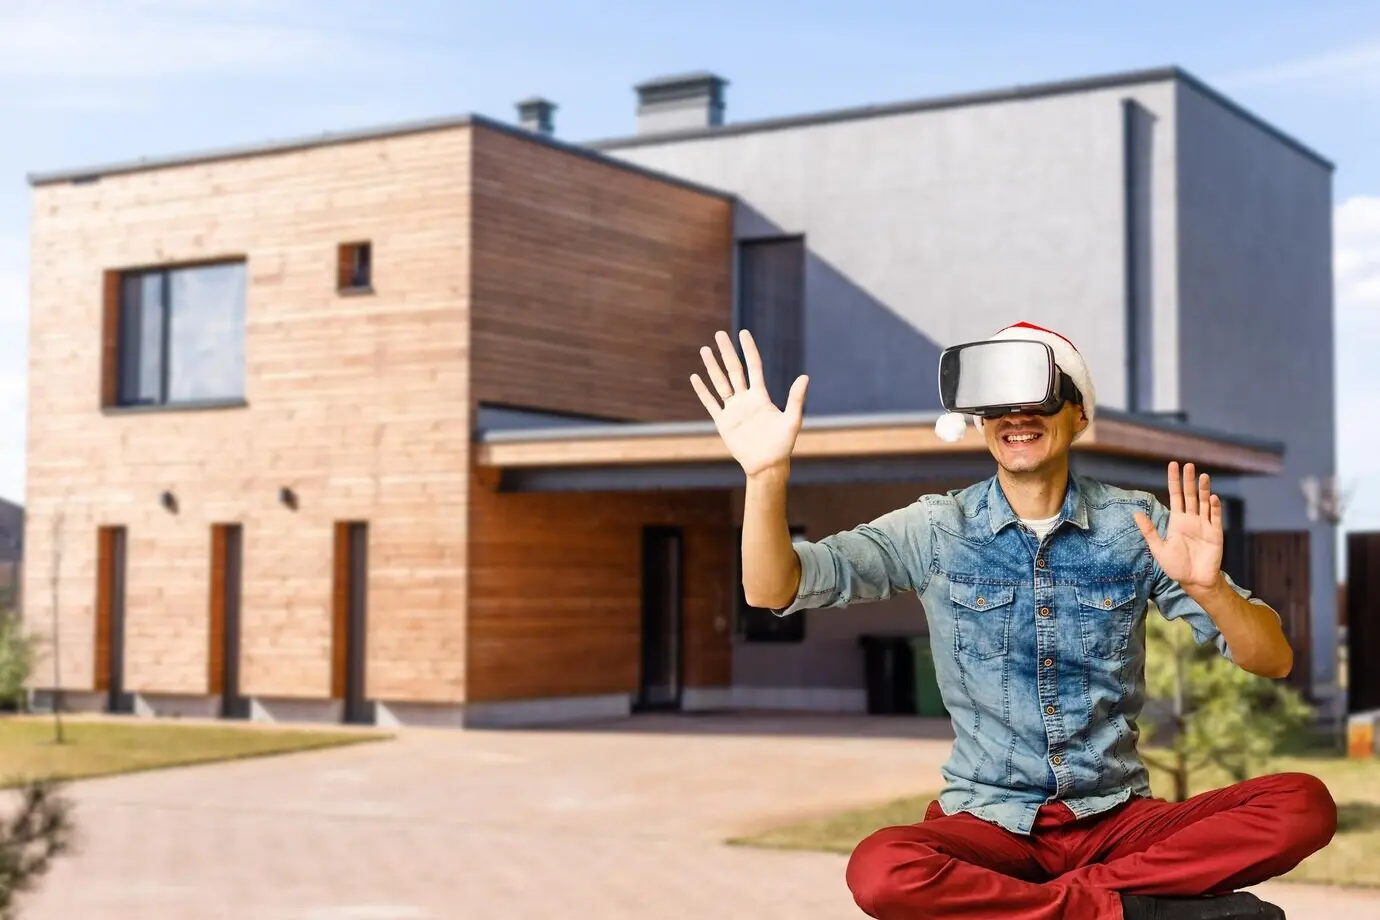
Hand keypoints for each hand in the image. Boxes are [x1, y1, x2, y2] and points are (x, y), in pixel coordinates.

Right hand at [690, 329, 808, 476]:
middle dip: (727, 352)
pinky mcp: (723, 422)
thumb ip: (796, 399)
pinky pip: (711, 403)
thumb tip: (805, 377)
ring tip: (705, 350)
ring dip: (712, 367)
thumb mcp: (792, 421)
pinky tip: (695, 377)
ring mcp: (733, 410)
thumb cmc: (783, 445)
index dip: (748, 350)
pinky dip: (703, 391)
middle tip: (719, 334)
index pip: (753, 367)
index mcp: (761, 396)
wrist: (767, 465)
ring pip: (720, 383)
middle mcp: (745, 399)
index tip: (743, 333)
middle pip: (734, 370)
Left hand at [1133, 461, 1223, 592]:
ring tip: (1203, 476)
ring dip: (1204, 490)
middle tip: (1189, 465)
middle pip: (1190, 495)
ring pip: (1204, 503)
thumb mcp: (1158, 548)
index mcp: (1177, 521)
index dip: (1174, 481)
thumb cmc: (1176, 566)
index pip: (1175, 496)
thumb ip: (1149, 530)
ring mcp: (1204, 525)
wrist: (1194, 581)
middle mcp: (1191, 519)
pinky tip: (1212, 498)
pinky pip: (1215, 518)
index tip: (1173, 465)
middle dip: (1189, 481)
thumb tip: (1135, 513)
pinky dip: (1214, 507)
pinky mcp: (1215, 534)